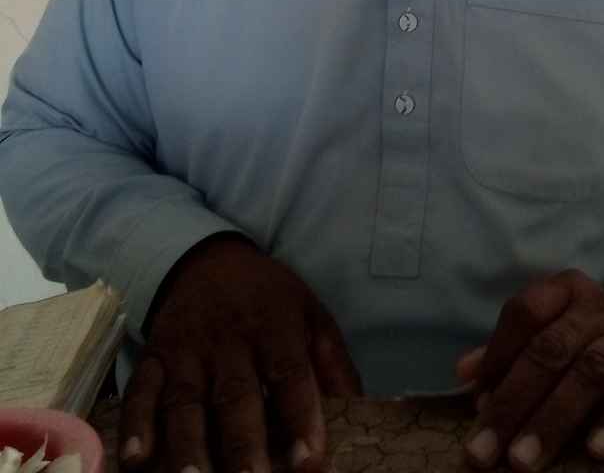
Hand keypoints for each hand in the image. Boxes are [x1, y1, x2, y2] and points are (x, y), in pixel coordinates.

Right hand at [119, 234, 361, 472]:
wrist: (209, 260)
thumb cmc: (269, 299)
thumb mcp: (310, 314)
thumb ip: (333, 364)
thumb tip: (358, 412)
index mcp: (275, 326)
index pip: (290, 373)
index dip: (301, 416)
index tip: (310, 461)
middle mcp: (229, 339)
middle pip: (236, 395)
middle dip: (244, 444)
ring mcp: (187, 349)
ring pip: (186, 401)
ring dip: (188, 446)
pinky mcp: (154, 357)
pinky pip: (141, 391)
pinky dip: (135, 425)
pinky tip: (135, 460)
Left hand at [455, 269, 603, 470]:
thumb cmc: (588, 349)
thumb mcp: (550, 342)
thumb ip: (508, 356)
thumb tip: (464, 374)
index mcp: (566, 290)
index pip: (526, 313)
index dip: (498, 355)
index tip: (476, 404)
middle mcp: (600, 305)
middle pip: (551, 348)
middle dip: (513, 402)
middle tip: (485, 451)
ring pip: (591, 370)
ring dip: (554, 419)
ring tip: (524, 460)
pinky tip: (595, 451)